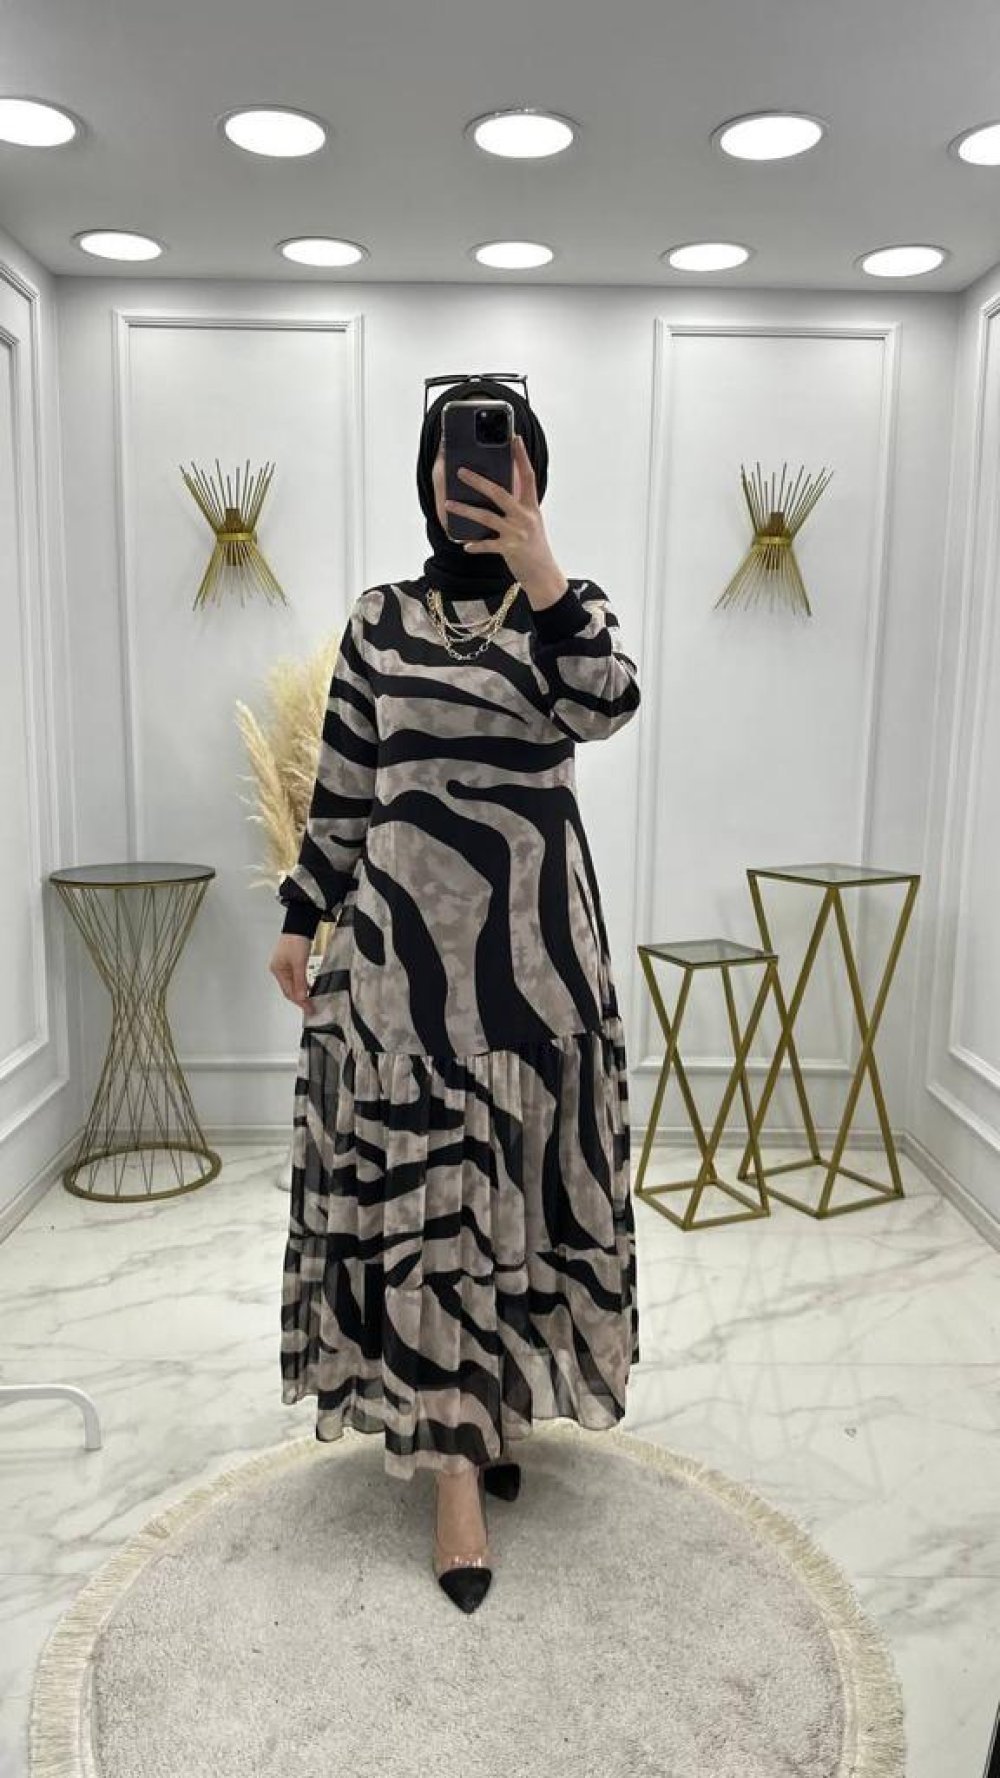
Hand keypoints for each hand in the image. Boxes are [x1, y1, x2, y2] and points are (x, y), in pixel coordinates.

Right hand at [269, 932, 313, 1009]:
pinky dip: (302, 985)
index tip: (309, 1009)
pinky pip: (295, 978)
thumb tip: (301, 998)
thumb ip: (300, 981)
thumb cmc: (296, 940)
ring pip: (292, 984)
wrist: (299, 925)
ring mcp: (284, 966)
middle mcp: (279, 969)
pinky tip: (308, 989)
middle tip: (311, 1008)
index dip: (299, 1001)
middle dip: (300, 999)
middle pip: (289, 989)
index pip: (288, 991)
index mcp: (278, 970)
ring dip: (301, 993)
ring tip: (310, 1002)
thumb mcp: (299, 963)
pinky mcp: (290, 962)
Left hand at [443, 434, 566, 602]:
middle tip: (461, 471)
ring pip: (486, 517)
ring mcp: (517, 533)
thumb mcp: (531, 521)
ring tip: (448, 504)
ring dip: (465, 510)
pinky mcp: (510, 549)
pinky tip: (464, 545)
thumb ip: (518, 505)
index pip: (528, 476)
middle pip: (499, 493)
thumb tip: (501, 487)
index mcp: (531, 506)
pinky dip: (475, 545)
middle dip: (478, 481)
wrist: (543, 574)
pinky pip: (487, 545)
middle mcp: (525, 517)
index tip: (515, 439)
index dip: (522, 457)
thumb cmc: (534, 546)